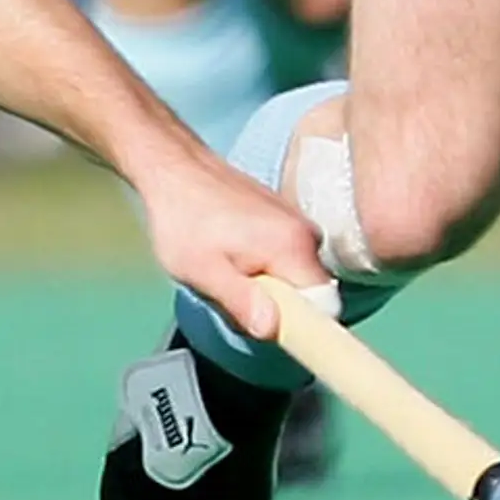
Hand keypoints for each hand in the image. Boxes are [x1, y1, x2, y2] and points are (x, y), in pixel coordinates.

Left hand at [137, 148, 331, 340]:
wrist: (174, 170)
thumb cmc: (182, 218)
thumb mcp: (203, 271)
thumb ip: (241, 302)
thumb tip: (272, 329)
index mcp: (292, 247)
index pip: (324, 309)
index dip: (304, 329)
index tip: (272, 330)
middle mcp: (306, 234)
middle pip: (309, 298)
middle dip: (277, 309)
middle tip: (233, 293)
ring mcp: (298, 225)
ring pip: (296, 281)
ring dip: (267, 289)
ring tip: (228, 271)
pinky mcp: (287, 222)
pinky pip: (288, 262)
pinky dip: (264, 270)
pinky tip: (233, 257)